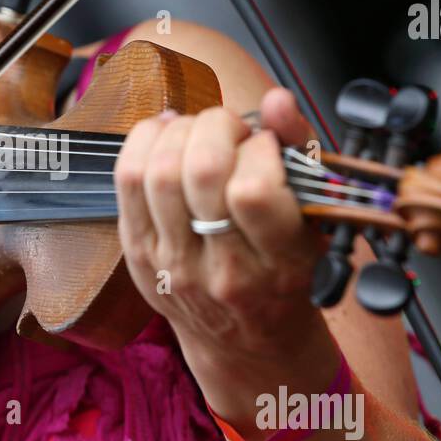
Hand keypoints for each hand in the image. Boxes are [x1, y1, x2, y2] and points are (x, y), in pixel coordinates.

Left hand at [114, 87, 330, 386]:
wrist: (246, 340)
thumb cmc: (287, 271)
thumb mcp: (314, 219)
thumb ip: (299, 151)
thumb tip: (276, 100)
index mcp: (277, 263)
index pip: (251, 191)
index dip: (259, 148)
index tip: (267, 146)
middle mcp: (221, 270)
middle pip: (199, 172)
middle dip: (217, 127)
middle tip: (232, 130)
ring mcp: (172, 264)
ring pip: (157, 172)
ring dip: (181, 132)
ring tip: (201, 133)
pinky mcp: (137, 255)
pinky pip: (125, 181)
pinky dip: (144, 142)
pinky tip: (167, 135)